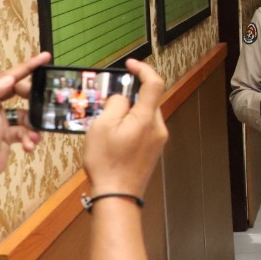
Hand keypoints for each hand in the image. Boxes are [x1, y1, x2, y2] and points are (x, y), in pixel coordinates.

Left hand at [0, 53, 50, 193]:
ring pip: (25, 114)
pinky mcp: (6, 134)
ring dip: (32, 125)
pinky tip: (29, 145)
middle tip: (44, 105)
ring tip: (34, 135)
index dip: (28, 66)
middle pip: (19, 93)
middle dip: (33, 101)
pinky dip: (30, 137)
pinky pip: (24, 130)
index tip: (45, 57)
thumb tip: (9, 77)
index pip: (8, 76)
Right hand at [80, 60, 167, 197]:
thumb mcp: (102, 126)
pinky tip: (115, 136)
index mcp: (147, 118)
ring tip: (107, 123)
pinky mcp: (153, 150)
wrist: (117, 195)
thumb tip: (122, 97)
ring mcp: (158, 140)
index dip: (143, 69)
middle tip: (108, 99)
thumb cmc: (107, 162)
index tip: (130, 65)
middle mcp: (158, 127)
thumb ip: (115, 104)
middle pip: (148, 100)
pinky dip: (131, 125)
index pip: (154, 83)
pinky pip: (144, 129)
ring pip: (145, 115)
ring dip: (129, 112)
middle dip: (130, 95)